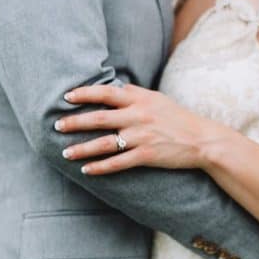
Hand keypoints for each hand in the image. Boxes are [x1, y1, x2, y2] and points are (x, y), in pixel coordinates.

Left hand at [57, 84, 223, 174]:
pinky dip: (100, 167)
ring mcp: (142, 136)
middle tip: (57, 126)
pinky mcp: (147, 155)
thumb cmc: (177, 118)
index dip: (84, 94)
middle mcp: (138, 116)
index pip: (106, 93)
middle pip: (99, 118)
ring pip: (104, 143)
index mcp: (140, 100)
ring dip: (82, 149)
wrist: (202, 139)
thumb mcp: (156, 99)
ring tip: (65, 152)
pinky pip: (118, 163)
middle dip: (74, 122)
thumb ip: (134, 94)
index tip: (67, 97)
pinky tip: (86, 170)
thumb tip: (113, 87)